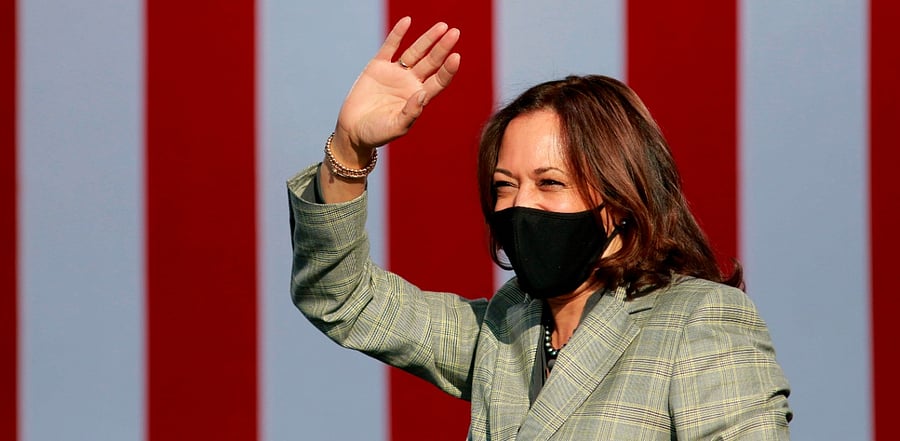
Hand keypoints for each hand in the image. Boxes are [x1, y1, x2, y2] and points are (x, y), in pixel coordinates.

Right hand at [332, 17, 460, 163]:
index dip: (448, 70)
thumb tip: (423, 94)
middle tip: (455, 33)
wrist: (353, 131)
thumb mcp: (396, 127)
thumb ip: (410, 113)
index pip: (438, 81)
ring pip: (415, 52)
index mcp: (419, 98)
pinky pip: (390, 47)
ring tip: (442, 26)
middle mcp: (410, 83)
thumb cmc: (377, 133)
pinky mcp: (377, 67)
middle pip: (431, 62)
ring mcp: (395, 73)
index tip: (456, 57)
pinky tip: (407, 21)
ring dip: (427, 39)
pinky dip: (398, 34)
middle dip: (442, 48)